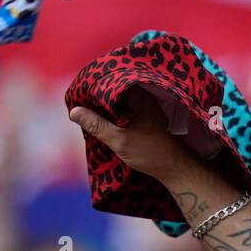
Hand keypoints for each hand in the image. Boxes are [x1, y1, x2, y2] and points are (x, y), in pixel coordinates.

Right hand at [69, 87, 184, 178]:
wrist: (176, 168)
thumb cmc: (151, 153)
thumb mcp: (119, 140)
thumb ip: (97, 125)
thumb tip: (74, 111)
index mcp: (141, 96)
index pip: (112, 83)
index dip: (94, 86)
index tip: (78, 92)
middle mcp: (146, 97)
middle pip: (116, 90)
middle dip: (99, 96)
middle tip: (80, 101)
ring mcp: (148, 106)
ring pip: (121, 100)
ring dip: (107, 105)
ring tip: (88, 109)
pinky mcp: (148, 117)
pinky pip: (127, 108)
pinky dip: (116, 112)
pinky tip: (105, 119)